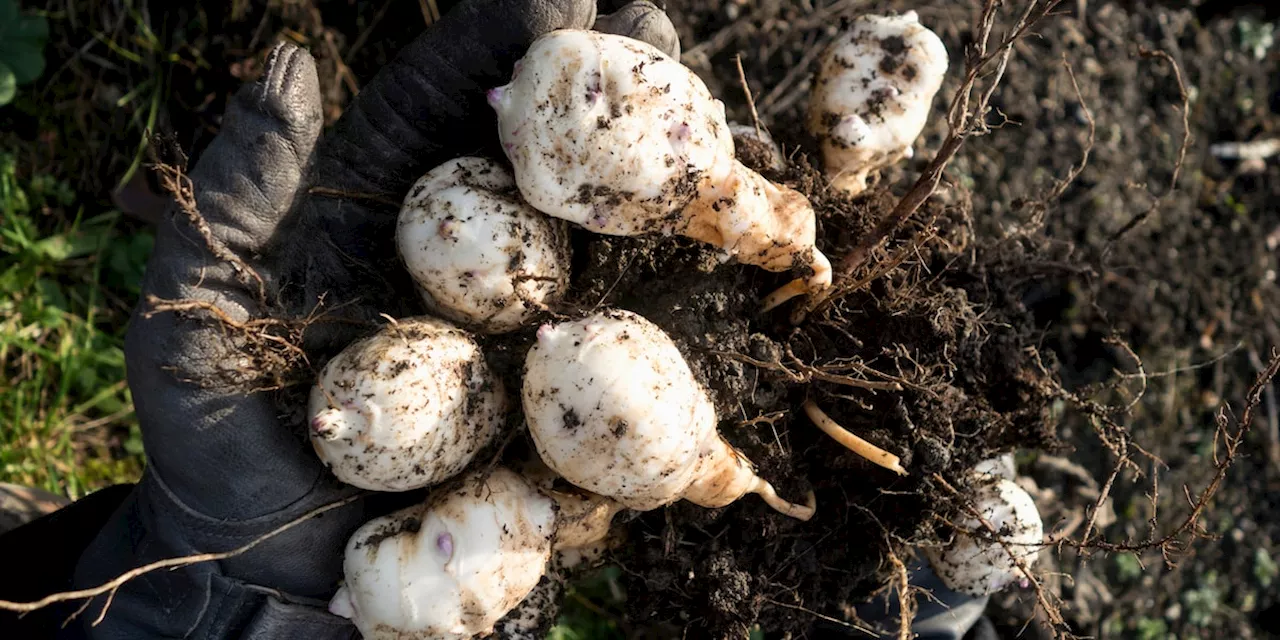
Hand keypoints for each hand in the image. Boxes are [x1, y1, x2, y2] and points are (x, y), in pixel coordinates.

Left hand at [67, 2, 678, 637]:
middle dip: (594, 91)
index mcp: (375, 219)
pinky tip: (738, 250)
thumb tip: (286, 57)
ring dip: (655, 175)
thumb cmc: (216, 443)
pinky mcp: (558, 403)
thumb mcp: (195, 308)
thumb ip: (243, 188)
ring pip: (597, 235)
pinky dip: (686, 298)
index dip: (489, 49)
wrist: (270, 577)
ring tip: (713, 118)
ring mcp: (519, 329)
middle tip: (651, 29)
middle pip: (535, 158)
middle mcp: (460, 262)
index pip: (435, 110)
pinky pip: (628, 346)